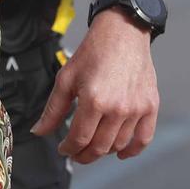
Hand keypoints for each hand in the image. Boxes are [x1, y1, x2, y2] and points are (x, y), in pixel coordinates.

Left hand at [33, 11, 157, 161]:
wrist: (123, 33)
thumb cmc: (93, 52)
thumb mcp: (66, 78)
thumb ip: (53, 109)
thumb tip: (39, 131)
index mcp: (94, 101)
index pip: (79, 139)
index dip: (68, 148)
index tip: (63, 148)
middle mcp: (117, 108)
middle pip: (99, 147)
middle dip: (83, 155)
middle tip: (76, 152)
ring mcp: (136, 108)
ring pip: (119, 145)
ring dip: (103, 151)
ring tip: (93, 146)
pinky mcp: (150, 106)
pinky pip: (143, 139)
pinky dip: (132, 150)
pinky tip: (120, 152)